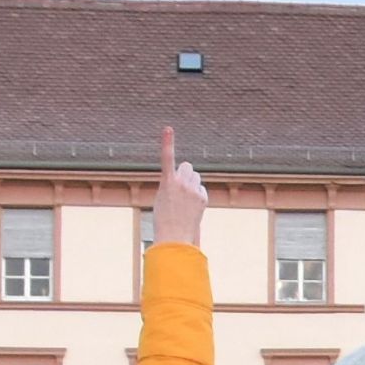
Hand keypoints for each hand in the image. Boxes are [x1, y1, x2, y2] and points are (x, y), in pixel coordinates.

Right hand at [152, 125, 206, 250]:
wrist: (175, 236)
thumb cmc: (163, 218)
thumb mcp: (162, 197)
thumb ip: (173, 184)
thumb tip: (188, 180)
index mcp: (167, 182)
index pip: (167, 158)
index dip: (167, 142)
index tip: (168, 128)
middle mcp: (181, 183)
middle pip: (187, 167)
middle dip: (185, 173)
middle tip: (180, 188)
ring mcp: (193, 190)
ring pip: (195, 177)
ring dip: (192, 183)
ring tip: (185, 200)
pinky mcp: (202, 197)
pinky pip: (200, 188)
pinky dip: (197, 193)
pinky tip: (192, 206)